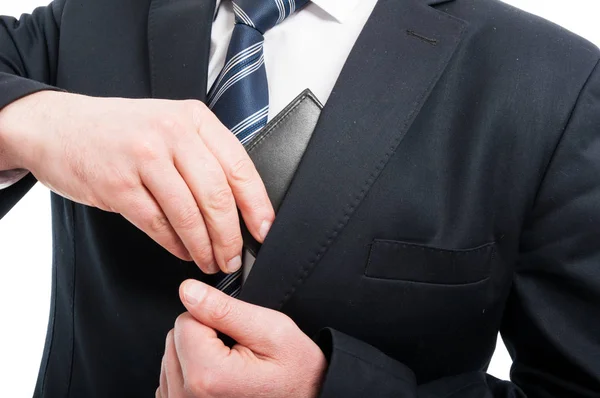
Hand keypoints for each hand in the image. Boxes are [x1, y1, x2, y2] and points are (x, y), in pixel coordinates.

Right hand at [0, 91, 274, 273]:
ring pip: (189, 215)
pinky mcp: (118, 185)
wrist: (57, 127)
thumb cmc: (121, 132)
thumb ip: (203, 156)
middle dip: (231, 236)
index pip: (239, 167)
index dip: (257, 205)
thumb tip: (240, 207)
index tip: (265, 231)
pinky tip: (184, 252)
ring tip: (211, 262)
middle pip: (217, 196)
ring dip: (205, 247)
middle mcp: (172, 134)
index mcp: (193, 118)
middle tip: (234, 258)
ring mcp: (143, 157)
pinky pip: (158, 225)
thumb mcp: (169, 126)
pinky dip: (176, 245)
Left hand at [156, 280, 326, 397]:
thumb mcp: (272, 330)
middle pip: (176, 338)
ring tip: (231, 366)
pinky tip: (219, 379)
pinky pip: (172, 378)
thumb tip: (189, 291)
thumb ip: (225, 308)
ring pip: (173, 356)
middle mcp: (188, 397)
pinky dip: (192, 373)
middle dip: (204, 336)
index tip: (236, 334)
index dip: (213, 318)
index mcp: (209, 375)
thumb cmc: (296, 374)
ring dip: (198, 354)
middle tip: (238, 351)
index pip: (185, 320)